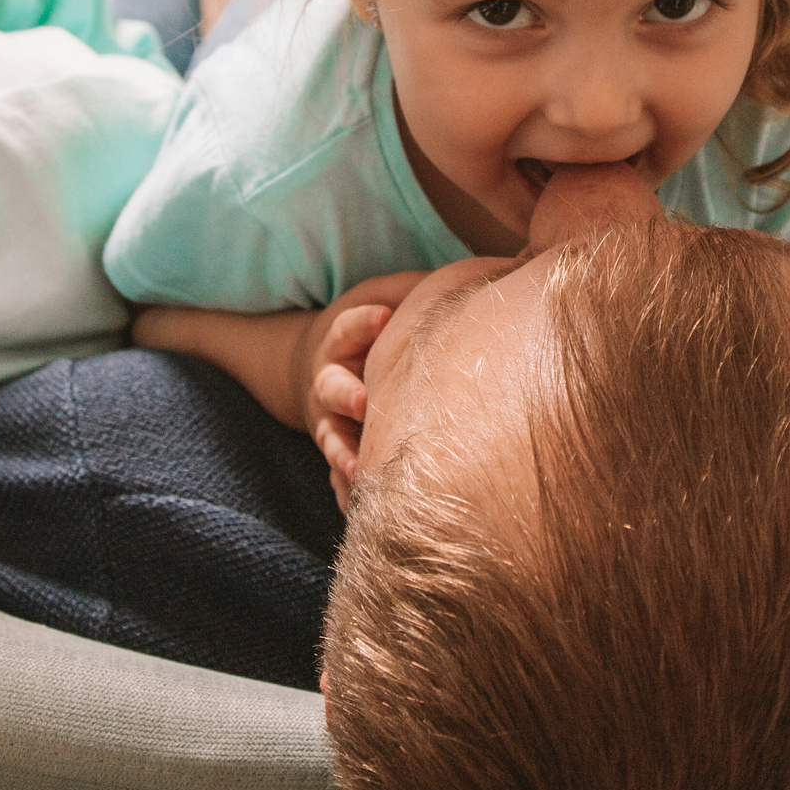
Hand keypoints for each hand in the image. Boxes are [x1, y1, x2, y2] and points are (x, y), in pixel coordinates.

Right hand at [288, 273, 424, 508]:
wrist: (317, 367)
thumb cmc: (370, 329)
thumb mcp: (382, 298)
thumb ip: (412, 291)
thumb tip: (472, 276)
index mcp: (340, 341)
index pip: (347, 327)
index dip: (362, 321)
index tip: (384, 317)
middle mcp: (329, 383)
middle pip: (331, 388)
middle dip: (345, 395)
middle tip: (365, 402)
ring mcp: (330, 422)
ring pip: (332, 439)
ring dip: (342, 455)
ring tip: (358, 471)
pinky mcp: (338, 452)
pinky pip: (339, 478)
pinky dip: (347, 495)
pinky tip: (360, 513)